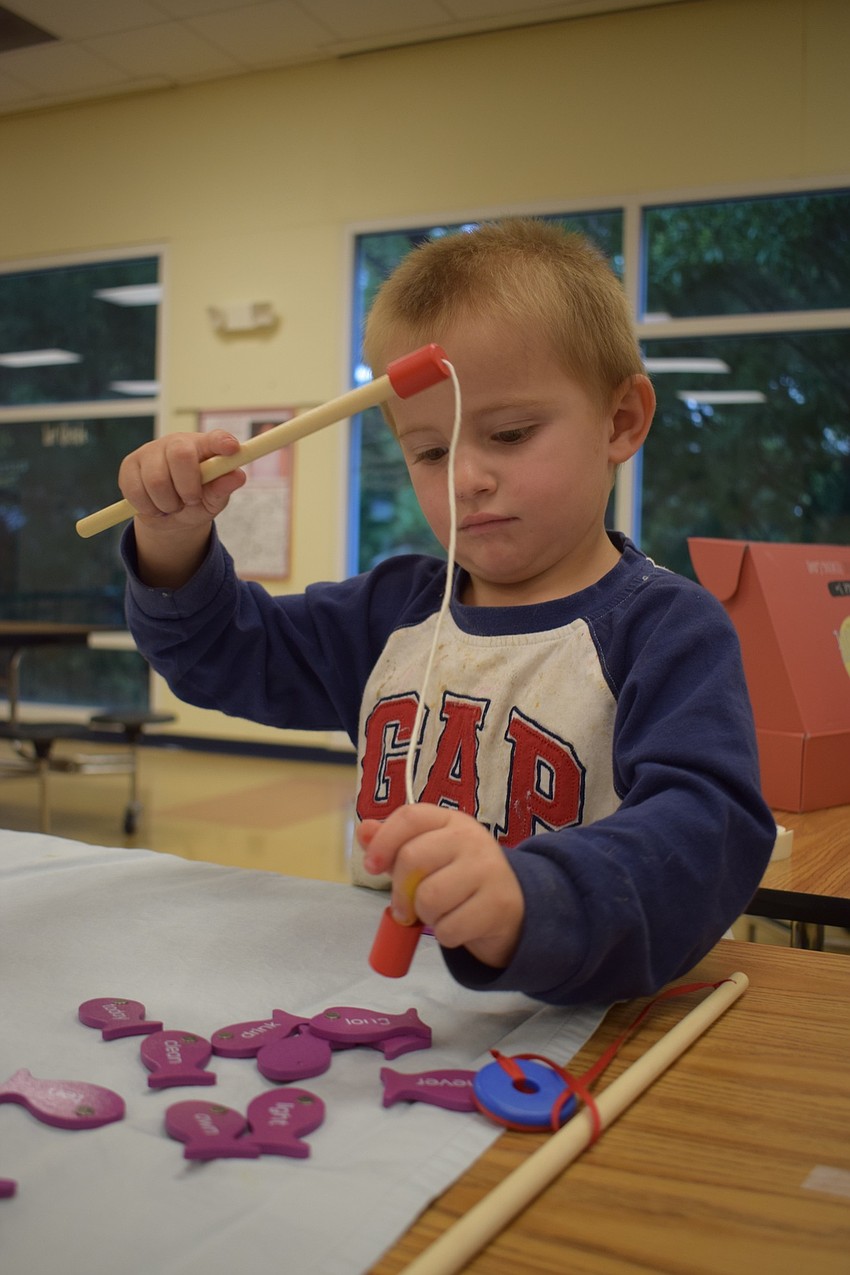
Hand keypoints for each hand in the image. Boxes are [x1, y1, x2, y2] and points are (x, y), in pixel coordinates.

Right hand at [119, 429, 246, 531]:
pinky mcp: (129, 464)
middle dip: (187, 487)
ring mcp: (150, 450)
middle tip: (190, 501)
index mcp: (204, 447)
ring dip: (167, 503)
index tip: (232, 449)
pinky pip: (135, 490)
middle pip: (181, 455)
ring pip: (156, 480)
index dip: (222, 442)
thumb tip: (238, 476)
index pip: (215, 438)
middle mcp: (177, 442)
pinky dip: (148, 507)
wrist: (168, 516)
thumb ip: (223, 489)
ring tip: (172, 506)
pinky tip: (154, 505)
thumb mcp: (213, 501)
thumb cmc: (197, 502)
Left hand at [357, 805, 524, 969]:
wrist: (513, 905)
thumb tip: (363, 831)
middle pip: (413, 858)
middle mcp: (471, 838)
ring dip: (425, 915)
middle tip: (405, 907)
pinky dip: (445, 935)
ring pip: (429, 897)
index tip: (371, 867)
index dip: (383, 841)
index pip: (410, 817)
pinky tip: (457, 925)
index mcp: (450, 820)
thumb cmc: (460, 877)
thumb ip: (395, 843)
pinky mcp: (497, 904)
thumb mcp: (429, 854)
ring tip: (437, 913)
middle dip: (400, 890)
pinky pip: (449, 928)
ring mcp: (488, 869)